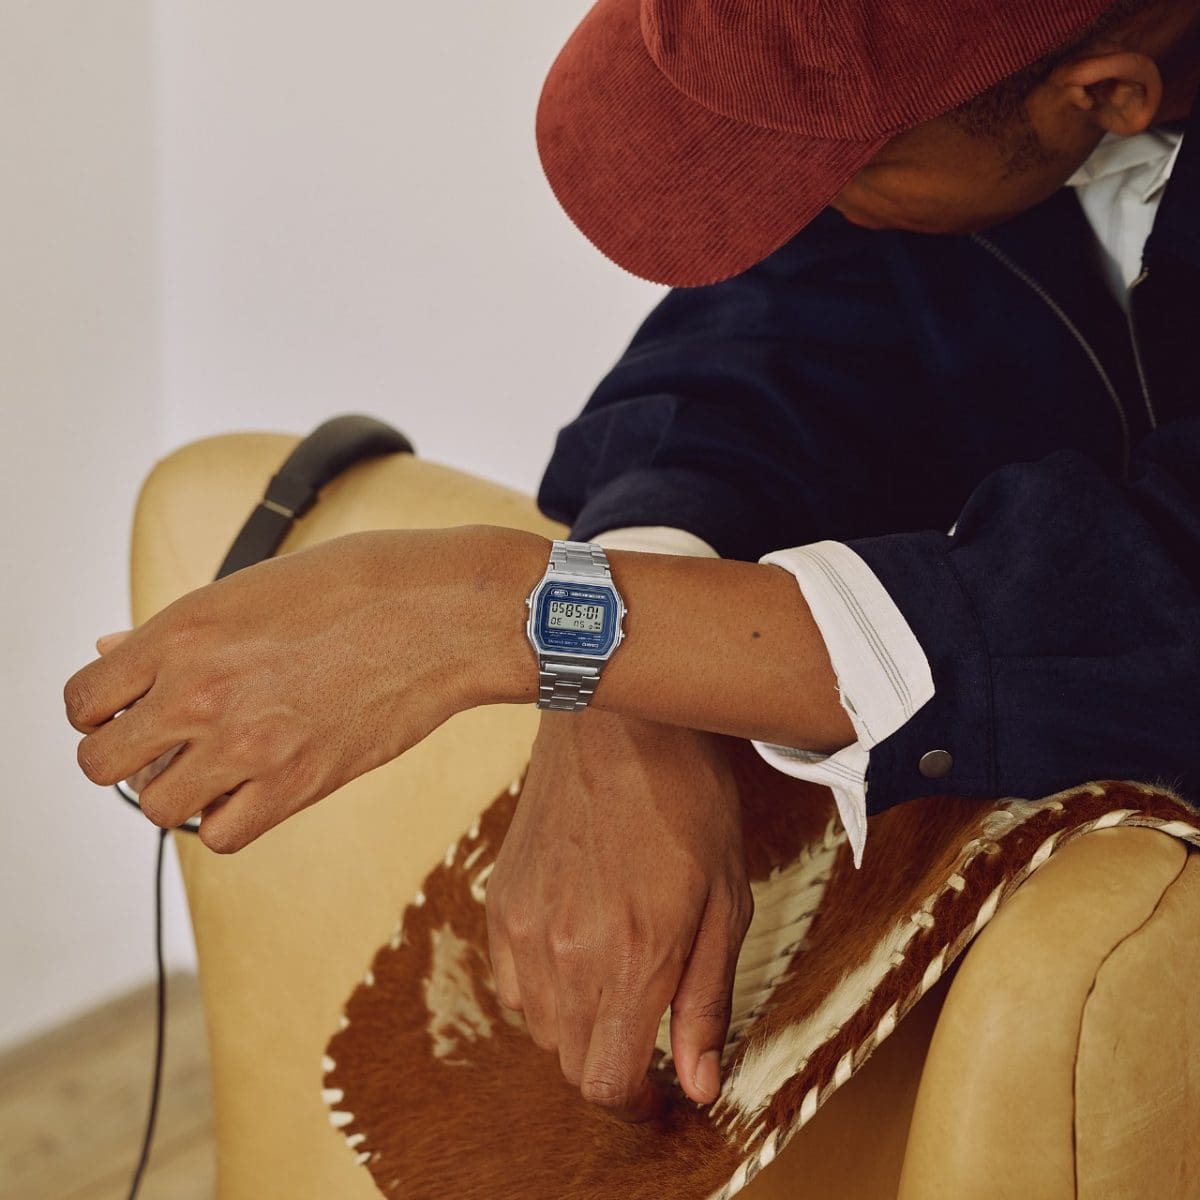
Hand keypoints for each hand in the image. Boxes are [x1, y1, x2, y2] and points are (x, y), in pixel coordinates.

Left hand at [65, 526, 543, 850]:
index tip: (132, 712)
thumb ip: (177, 630)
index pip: (84, 700)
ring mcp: (245, 744)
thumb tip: (110, 649)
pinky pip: (220, 835)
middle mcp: (199, 690)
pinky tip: (256, 786)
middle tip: (169, 744)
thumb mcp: (254, 587)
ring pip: (156, 807)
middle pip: (101, 764)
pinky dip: (228, 818)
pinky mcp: (295, 785)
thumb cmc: (361, 586)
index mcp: (183, 631)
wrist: (444, 614)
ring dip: (178, 791)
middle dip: (128, 757)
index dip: (101, 712)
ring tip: (218, 766)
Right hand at [485, 710, 751, 1119]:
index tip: (662, 1094)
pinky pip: (511, 984)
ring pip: (541, 1029)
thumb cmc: (686, 800)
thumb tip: (700, 1084)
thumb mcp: (725, 899)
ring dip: (581, 1025)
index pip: (608, 1083)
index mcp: (632, 957)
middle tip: (652, 1026)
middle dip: (616, 1062)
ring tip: (619, 975)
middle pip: (573, 1064)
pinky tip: (578, 947)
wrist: (618, 721)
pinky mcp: (502, 900)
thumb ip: (706, 999)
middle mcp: (566, 953)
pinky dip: (543, 989)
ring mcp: (524, 926)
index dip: (637, 1107)